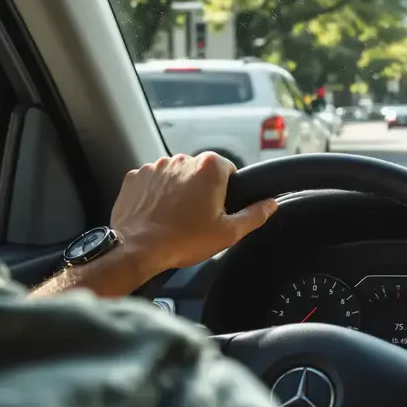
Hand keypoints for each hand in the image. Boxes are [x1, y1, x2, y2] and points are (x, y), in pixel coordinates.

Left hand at [110, 152, 277, 277]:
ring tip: (173, 217)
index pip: (228, 170)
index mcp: (209, 167)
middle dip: (201, 189)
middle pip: (200, 172)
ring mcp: (155, 165)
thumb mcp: (228, 233)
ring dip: (177, 190)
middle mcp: (182, 158)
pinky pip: (152, 181)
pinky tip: (155, 214)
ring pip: (175, 175)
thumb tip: (271, 203)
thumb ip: (254, 215)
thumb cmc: (185, 240)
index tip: (218, 210)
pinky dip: (155, 193)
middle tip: (197, 217)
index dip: (226, 191)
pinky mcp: (135, 176)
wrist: (136, 248)